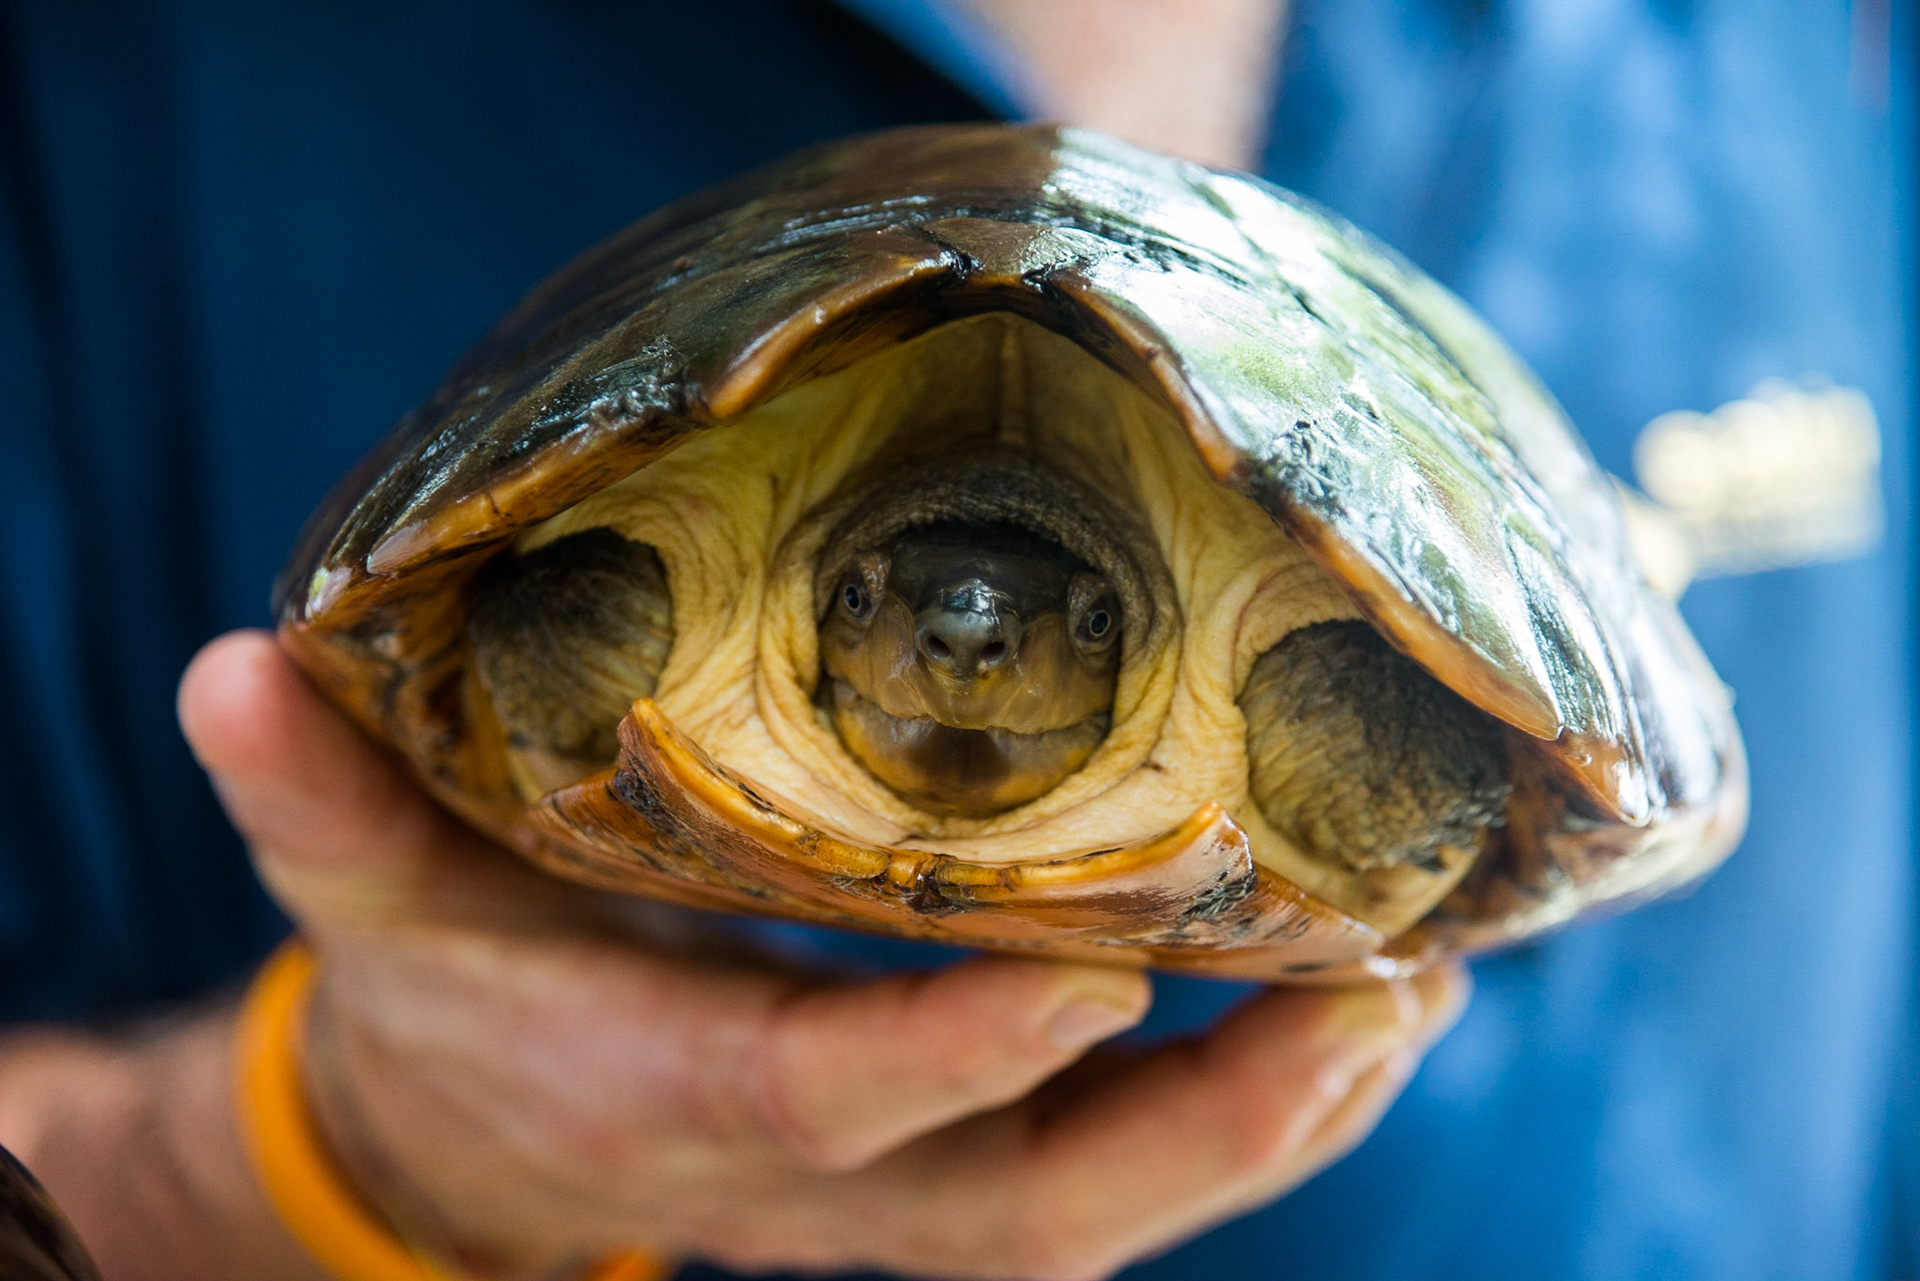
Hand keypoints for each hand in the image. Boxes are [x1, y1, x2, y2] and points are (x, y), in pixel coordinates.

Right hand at [178, 629, 1466, 1280]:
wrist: (486, 1135)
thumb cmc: (460, 996)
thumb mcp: (377, 901)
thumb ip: (321, 796)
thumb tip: (234, 666)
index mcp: (677, 1093)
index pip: (827, 1095)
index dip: (954, 1051)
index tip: (1104, 957)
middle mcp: (820, 1175)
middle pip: (1039, 1206)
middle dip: (1215, 1125)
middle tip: (1384, 998)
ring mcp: (905, 1185)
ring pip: (1115, 1205)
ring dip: (1279, 1119)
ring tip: (1421, 995)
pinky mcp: (960, 1157)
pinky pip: (1124, 1157)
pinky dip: (1249, 1099)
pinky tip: (1356, 996)